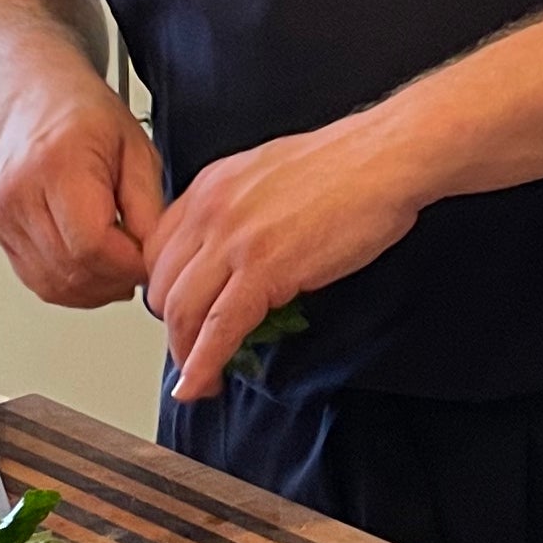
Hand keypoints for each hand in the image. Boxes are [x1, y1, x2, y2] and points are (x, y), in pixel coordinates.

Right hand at [0, 76, 164, 307]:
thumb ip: (149, 206)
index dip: (128, 265)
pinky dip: (71, 286)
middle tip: (139, 265)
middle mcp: (21, 193)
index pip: (92, 245)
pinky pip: (38, 280)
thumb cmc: (85, 116)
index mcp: (58, 165)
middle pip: (72, 269)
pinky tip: (92, 269)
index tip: (150, 260)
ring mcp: (4, 215)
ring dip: (95, 289)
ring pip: (54, 284)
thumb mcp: (137, 149)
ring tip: (118, 268)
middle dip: (116, 280)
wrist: (36, 100)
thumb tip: (153, 256)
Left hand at [145, 113, 424, 400]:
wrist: (384, 159)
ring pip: (181, 311)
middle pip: (162, 285)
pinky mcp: (263, 269)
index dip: (165, 290)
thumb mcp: (270, 177)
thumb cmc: (348, 166)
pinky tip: (201, 383)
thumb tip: (240, 250)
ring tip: (199, 378)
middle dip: (173, 328)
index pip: (158, 249)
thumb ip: (242, 211)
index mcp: (211, 186)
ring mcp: (233, 240)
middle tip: (190, 351)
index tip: (177, 314)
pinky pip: (219, 328)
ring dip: (185, 354)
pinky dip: (203, 364)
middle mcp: (210, 210)